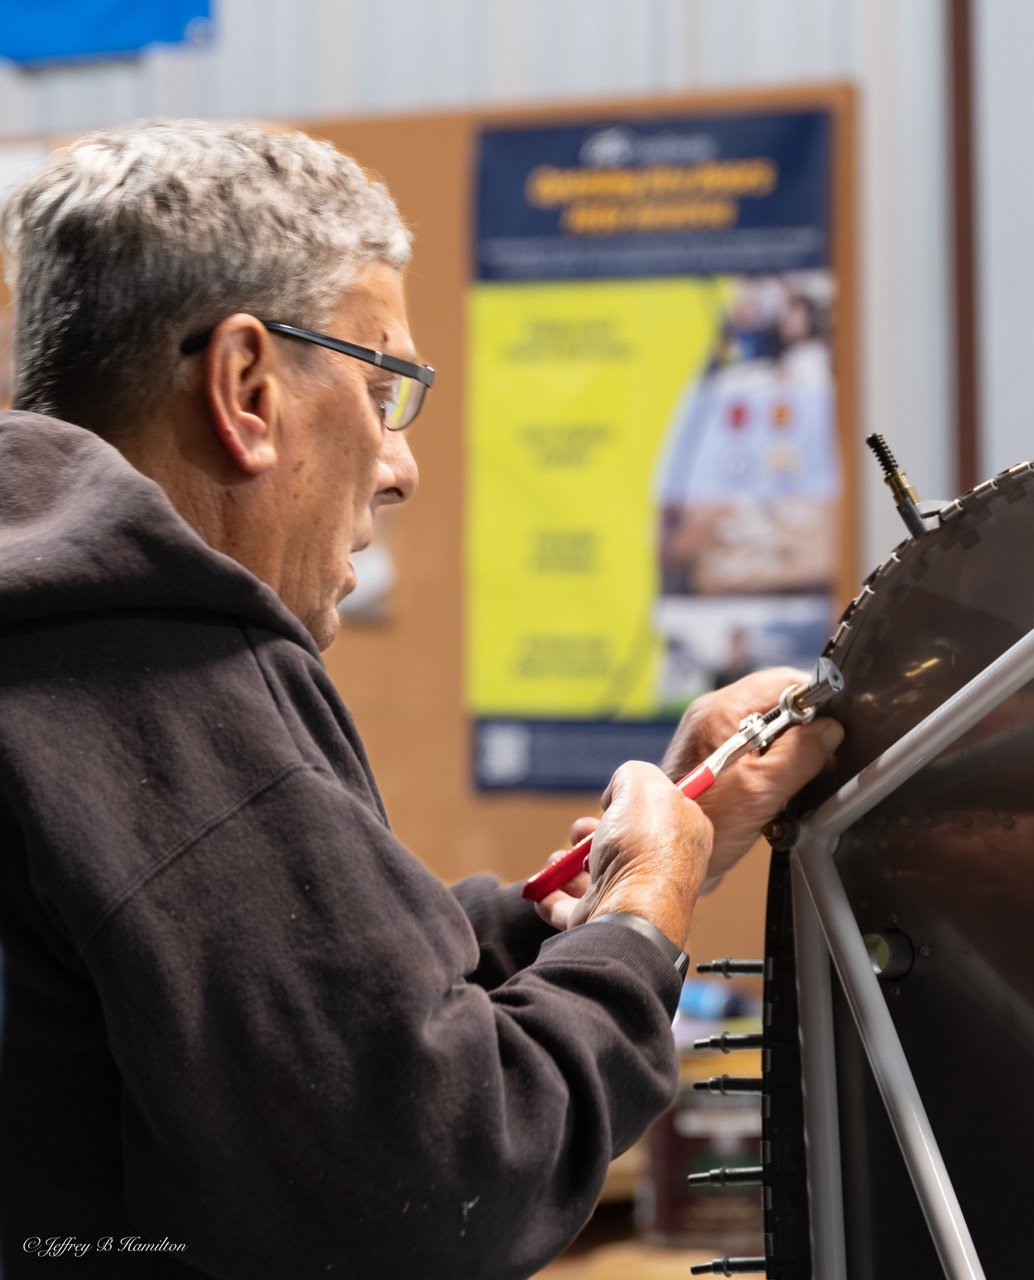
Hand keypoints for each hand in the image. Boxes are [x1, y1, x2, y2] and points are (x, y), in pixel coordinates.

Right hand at [536, 762, 712, 950]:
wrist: (629, 912)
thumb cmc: (642, 848)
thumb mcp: (642, 784)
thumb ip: (630, 774)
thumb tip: (616, 794)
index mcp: (684, 834)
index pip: (662, 811)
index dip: (632, 802)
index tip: (613, 803)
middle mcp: (663, 868)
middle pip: (620, 842)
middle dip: (590, 833)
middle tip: (581, 833)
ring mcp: (633, 898)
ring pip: (591, 874)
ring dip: (564, 864)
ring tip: (558, 862)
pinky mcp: (605, 922)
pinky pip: (570, 907)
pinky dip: (551, 895)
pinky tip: (544, 887)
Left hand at [662, 667, 843, 887]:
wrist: (666, 855)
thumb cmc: (704, 824)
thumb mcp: (761, 789)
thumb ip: (800, 753)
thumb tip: (829, 730)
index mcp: (722, 710)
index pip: (783, 682)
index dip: (816, 701)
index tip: (834, 726)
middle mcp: (714, 715)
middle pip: (777, 702)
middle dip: (806, 728)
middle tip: (819, 757)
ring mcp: (712, 736)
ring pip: (770, 726)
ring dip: (790, 749)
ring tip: (795, 777)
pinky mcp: (715, 758)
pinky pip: (756, 746)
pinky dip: (774, 764)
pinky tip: (777, 788)